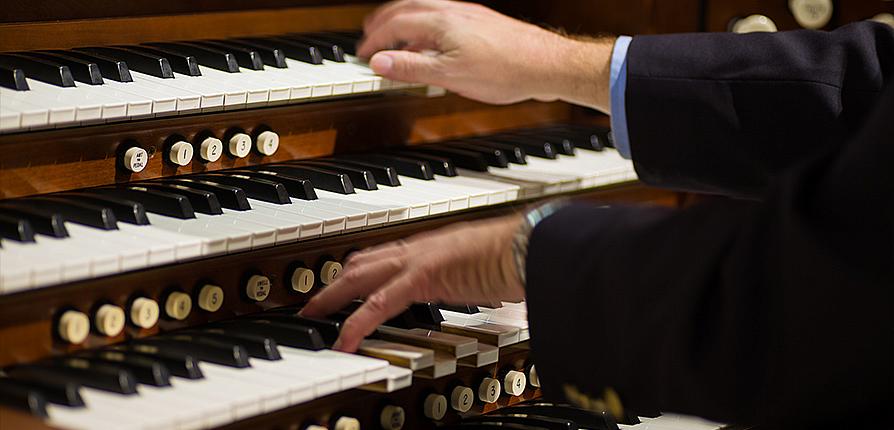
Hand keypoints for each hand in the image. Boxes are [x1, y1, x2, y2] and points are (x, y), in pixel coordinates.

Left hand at [300, 214, 524, 351]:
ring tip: (311, 318)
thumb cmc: (521, 256)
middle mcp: (420, 248)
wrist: (533, 244)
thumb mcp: (488, 269)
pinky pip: (379, 304)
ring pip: (359, 277)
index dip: (359, 269)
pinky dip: (356, 324)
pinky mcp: (422, 277)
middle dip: (332, 282)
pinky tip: (343, 341)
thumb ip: (478, 279)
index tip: (343, 282)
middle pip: (362, 262)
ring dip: (330, 297)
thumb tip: (486, 293)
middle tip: (311, 302)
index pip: (385, 254)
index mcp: (434, 246)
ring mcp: (418, 259)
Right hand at [358, 0, 614, 111]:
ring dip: (403, 21)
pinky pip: (441, 15)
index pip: (394, 24)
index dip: (374, 40)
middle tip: (369, 36)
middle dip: (383, 23)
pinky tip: (432, 43)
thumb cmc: (506, 70)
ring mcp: (467, 14)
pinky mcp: (480, 21)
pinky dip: (424, 25)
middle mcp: (452, 10)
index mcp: (440, 21)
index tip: (363, 54)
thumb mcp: (451, 76)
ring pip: (424, 9)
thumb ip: (413, 68)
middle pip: (406, 8)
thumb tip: (381, 63)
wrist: (546, 65)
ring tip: (395, 39)